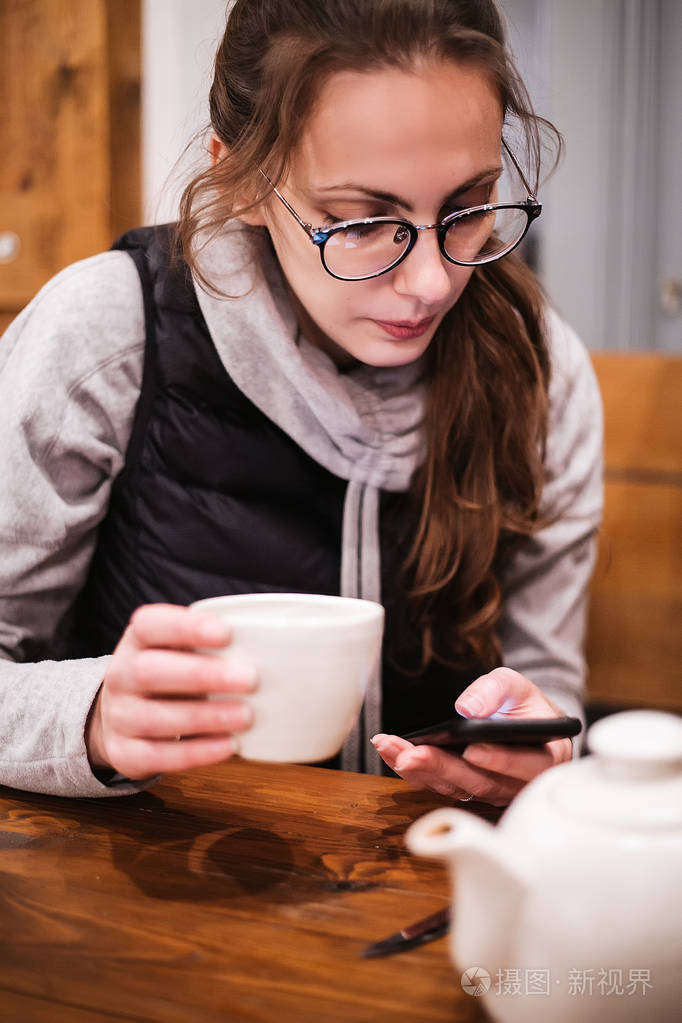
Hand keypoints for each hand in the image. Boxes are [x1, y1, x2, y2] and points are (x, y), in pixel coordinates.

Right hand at [85, 604, 256, 779]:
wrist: (124, 714)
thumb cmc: (171, 673)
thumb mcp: (181, 650)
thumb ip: (215, 646)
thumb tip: (278, 650)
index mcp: (137, 640)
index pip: (150, 625)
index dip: (186, 627)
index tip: (227, 632)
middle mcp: (121, 675)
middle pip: (148, 672)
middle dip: (201, 675)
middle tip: (250, 679)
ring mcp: (119, 716)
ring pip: (153, 718)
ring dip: (204, 717)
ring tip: (246, 716)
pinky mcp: (125, 753)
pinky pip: (156, 757)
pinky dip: (196, 753)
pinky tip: (228, 746)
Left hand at [371, 667, 573, 805]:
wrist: (519, 722)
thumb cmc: (521, 704)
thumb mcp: (516, 685)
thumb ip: (496, 690)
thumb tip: (467, 708)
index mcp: (546, 758)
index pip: (526, 767)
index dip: (500, 761)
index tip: (473, 750)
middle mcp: (519, 784)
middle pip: (482, 783)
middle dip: (443, 768)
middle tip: (413, 754)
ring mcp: (492, 792)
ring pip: (456, 787)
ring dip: (420, 770)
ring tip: (391, 748)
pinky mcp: (467, 791)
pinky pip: (439, 786)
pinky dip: (413, 770)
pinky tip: (390, 752)